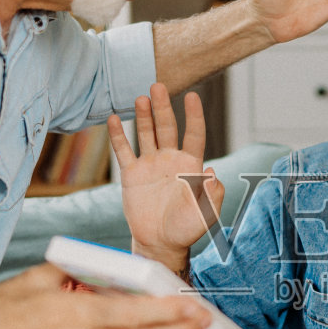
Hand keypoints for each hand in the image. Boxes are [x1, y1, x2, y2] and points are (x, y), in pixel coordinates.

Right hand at [107, 82, 223, 268]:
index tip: (192, 96)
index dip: (194, 115)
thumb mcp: (206, 213)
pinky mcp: (132, 174)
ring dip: (143, 116)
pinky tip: (113, 118)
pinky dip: (118, 135)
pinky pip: (124, 151)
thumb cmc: (187, 228)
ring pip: (146, 134)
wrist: (161, 243)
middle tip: (158, 85)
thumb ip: (213, 194)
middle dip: (163, 107)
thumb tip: (213, 174)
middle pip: (167, 127)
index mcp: (190, 165)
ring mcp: (150, 165)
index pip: (194, 134)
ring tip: (140, 98)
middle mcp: (170, 160)